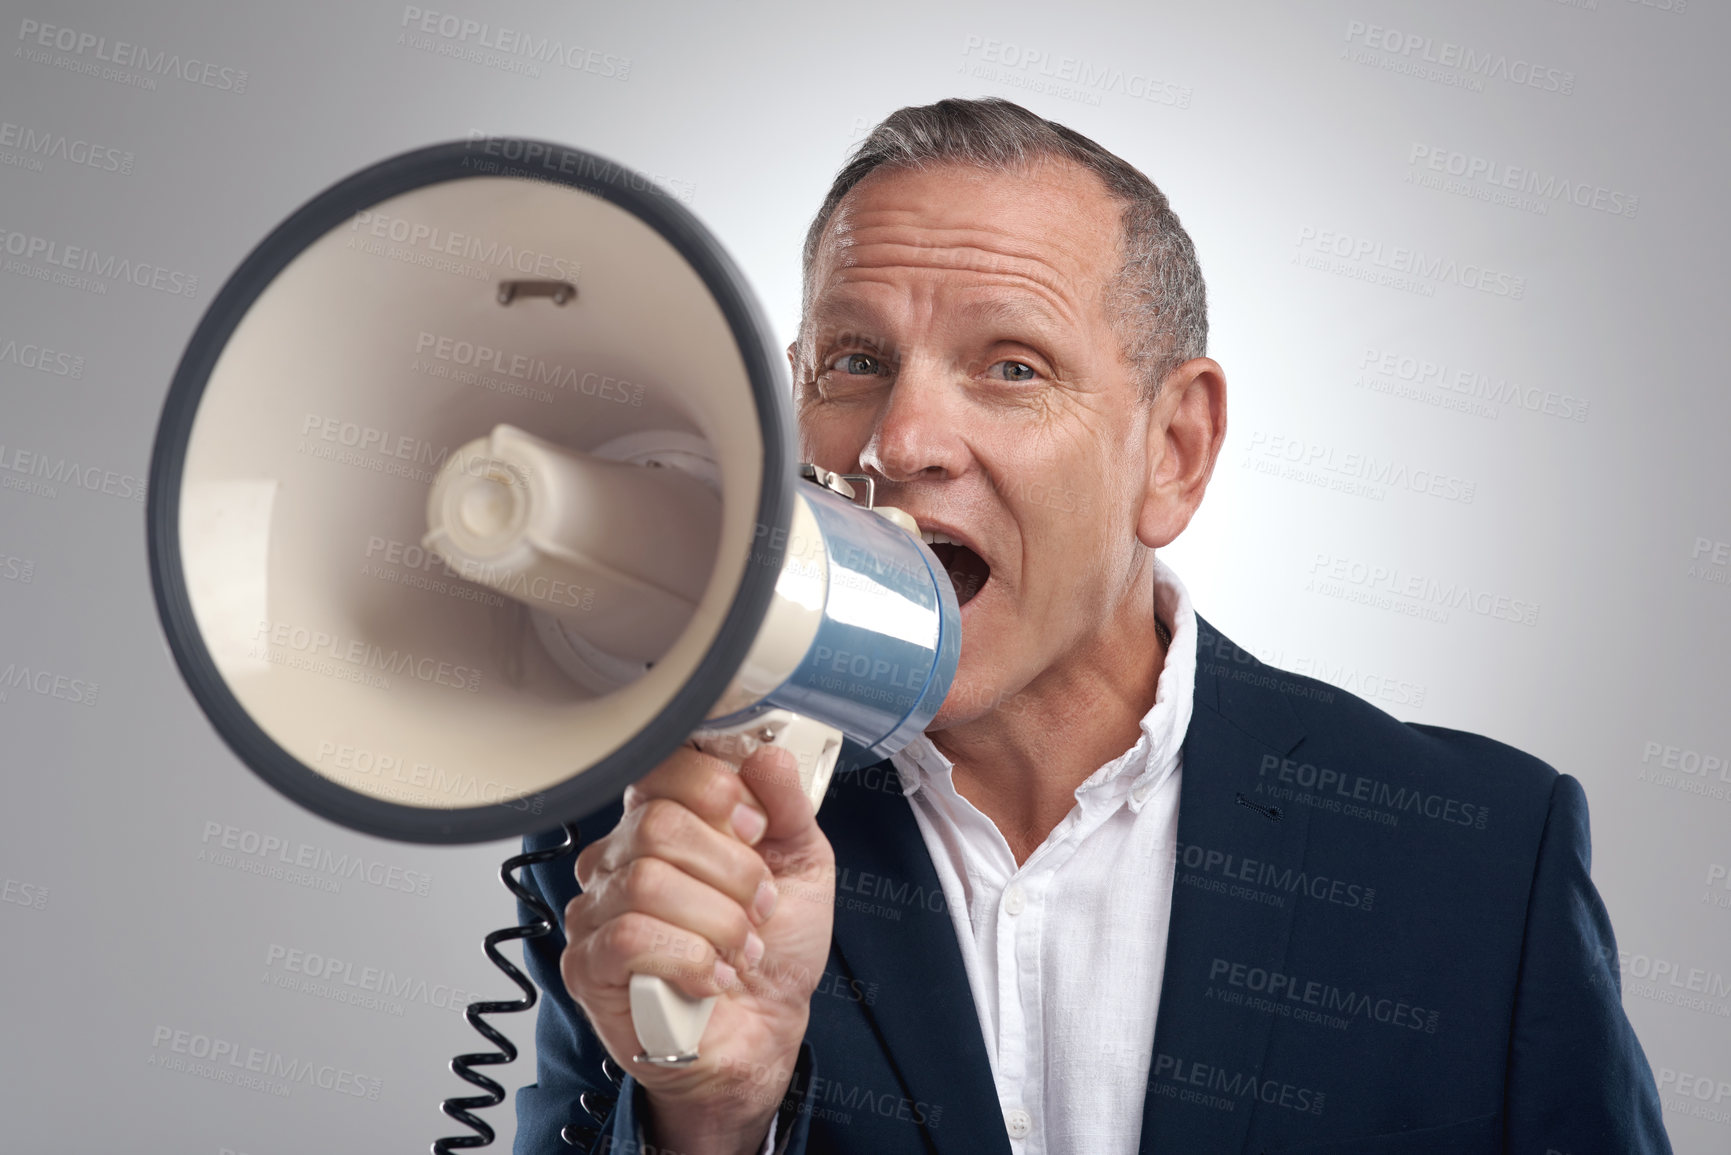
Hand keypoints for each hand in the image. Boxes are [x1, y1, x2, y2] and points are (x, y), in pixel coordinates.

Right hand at [561, 742, 836, 1154]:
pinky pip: (630, 938)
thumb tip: (768, 754)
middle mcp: (618, 857)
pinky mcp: (587, 965)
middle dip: (731, 870)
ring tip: (740, 948)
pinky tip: (711, 976)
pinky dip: (689, 958)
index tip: (757, 828)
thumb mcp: (800, 864)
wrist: (763, 1032)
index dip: (716, 791)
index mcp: (662, 820)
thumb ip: (788, 807)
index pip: (662, 767)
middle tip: (759, 906)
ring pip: (646, 882)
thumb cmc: (772, 947)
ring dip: (718, 921)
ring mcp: (595, 910)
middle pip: (657, 825)